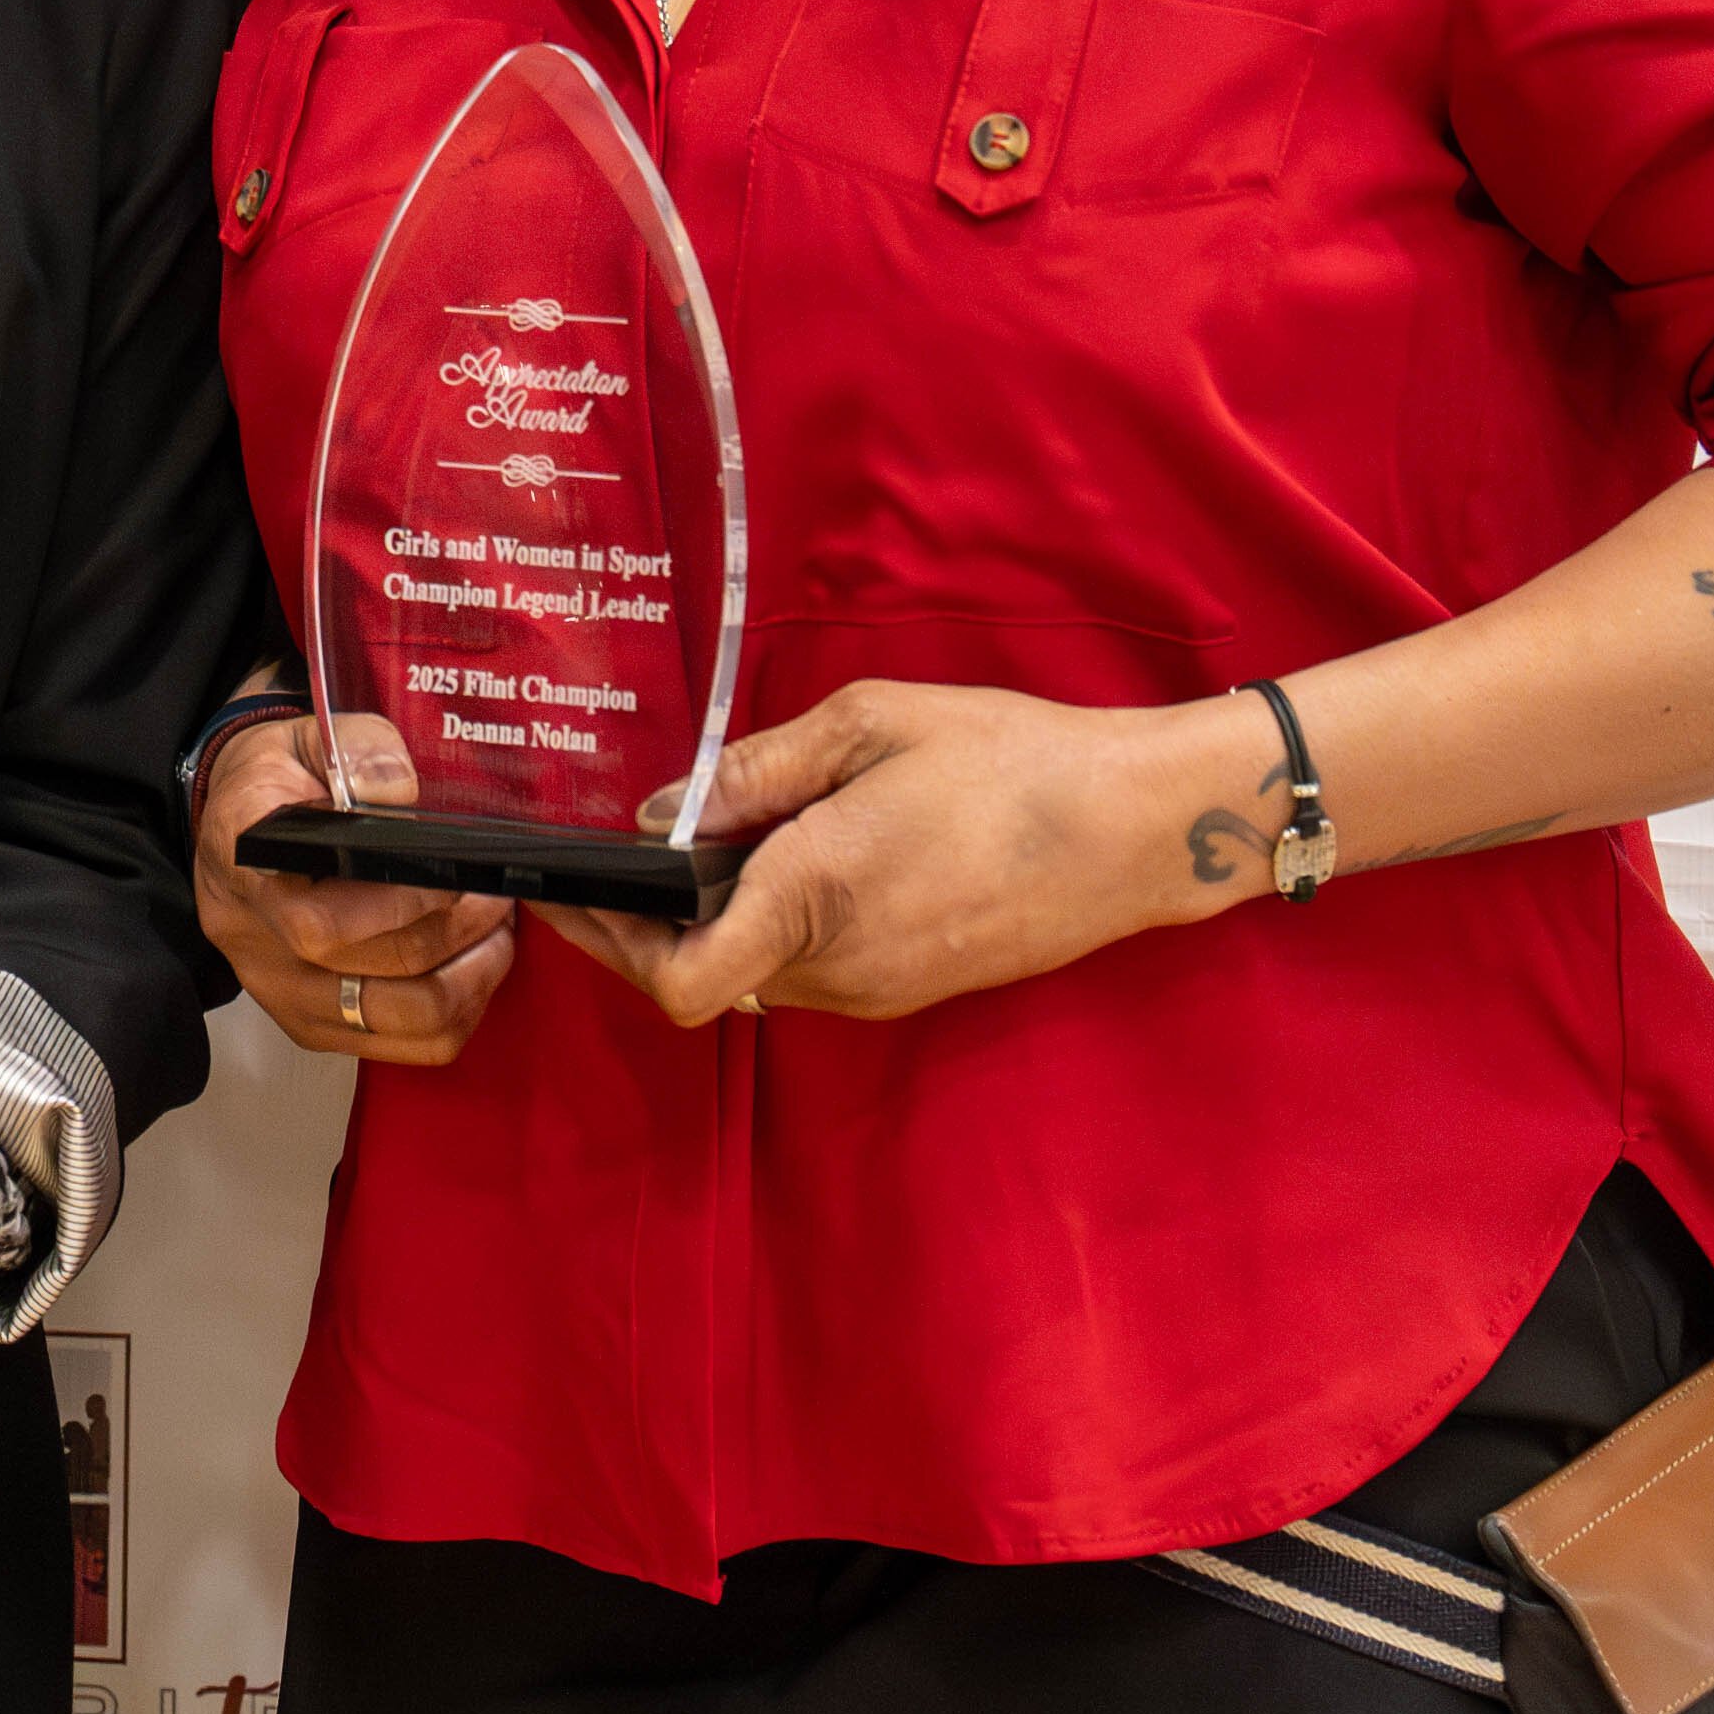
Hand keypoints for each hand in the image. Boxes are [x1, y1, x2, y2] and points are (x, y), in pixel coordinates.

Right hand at [188, 700, 520, 1065]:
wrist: (240, 821)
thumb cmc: (283, 780)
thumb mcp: (312, 736)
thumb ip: (359, 751)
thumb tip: (402, 793)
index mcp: (243, 861)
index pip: (317, 921)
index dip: (400, 906)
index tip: (453, 873)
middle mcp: (252, 940)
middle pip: (369, 971)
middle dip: (455, 933)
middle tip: (495, 894)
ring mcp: (279, 992)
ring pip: (397, 1018)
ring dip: (467, 979)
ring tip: (494, 931)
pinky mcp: (311, 1024)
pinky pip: (404, 1046)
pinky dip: (457, 1013)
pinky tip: (472, 967)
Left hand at [544, 679, 1229, 1028]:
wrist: (1137, 828)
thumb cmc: (1011, 762)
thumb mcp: (869, 724)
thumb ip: (753, 769)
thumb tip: (666, 810)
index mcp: (815, 895)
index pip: (678, 980)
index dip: (610, 945)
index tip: (576, 896)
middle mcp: (839, 964)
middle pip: (701, 977)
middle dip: (645, 930)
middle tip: (612, 871)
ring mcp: (878, 988)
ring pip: (754, 975)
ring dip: (713, 928)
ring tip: (700, 853)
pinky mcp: (911, 989)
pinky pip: (810, 972)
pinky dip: (773, 931)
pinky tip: (783, 866)